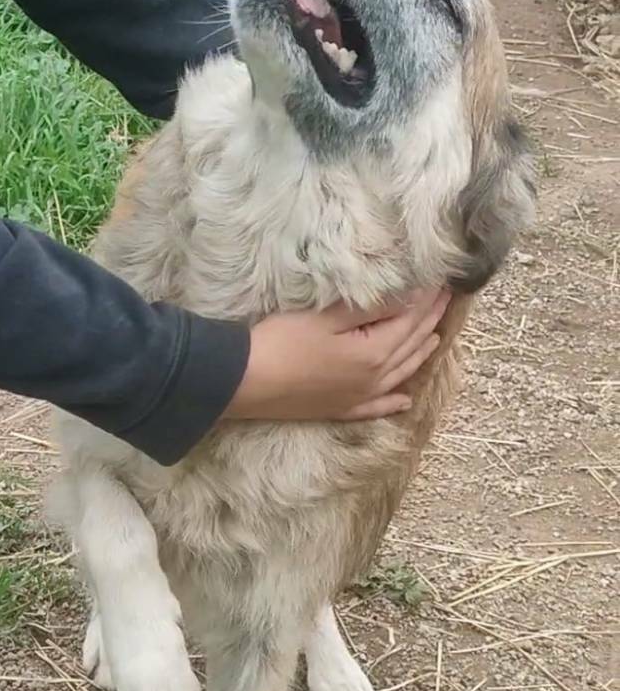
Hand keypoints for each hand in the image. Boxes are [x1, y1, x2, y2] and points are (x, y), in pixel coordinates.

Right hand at [223, 289, 450, 422]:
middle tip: (446, 299)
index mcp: (374, 353)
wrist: (244, 382)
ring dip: (420, 354)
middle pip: (411, 345)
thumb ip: (369, 309)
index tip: (441, 281)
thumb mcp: (326, 317)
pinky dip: (394, 401)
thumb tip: (406, 297)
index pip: (410, 320)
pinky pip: (377, 407)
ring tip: (436, 337)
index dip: (427, 299)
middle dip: (430, 320)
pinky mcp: (340, 409)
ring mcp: (358, 398)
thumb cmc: (281, 342)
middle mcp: (374, 379)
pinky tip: (404, 400)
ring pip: (400, 374)